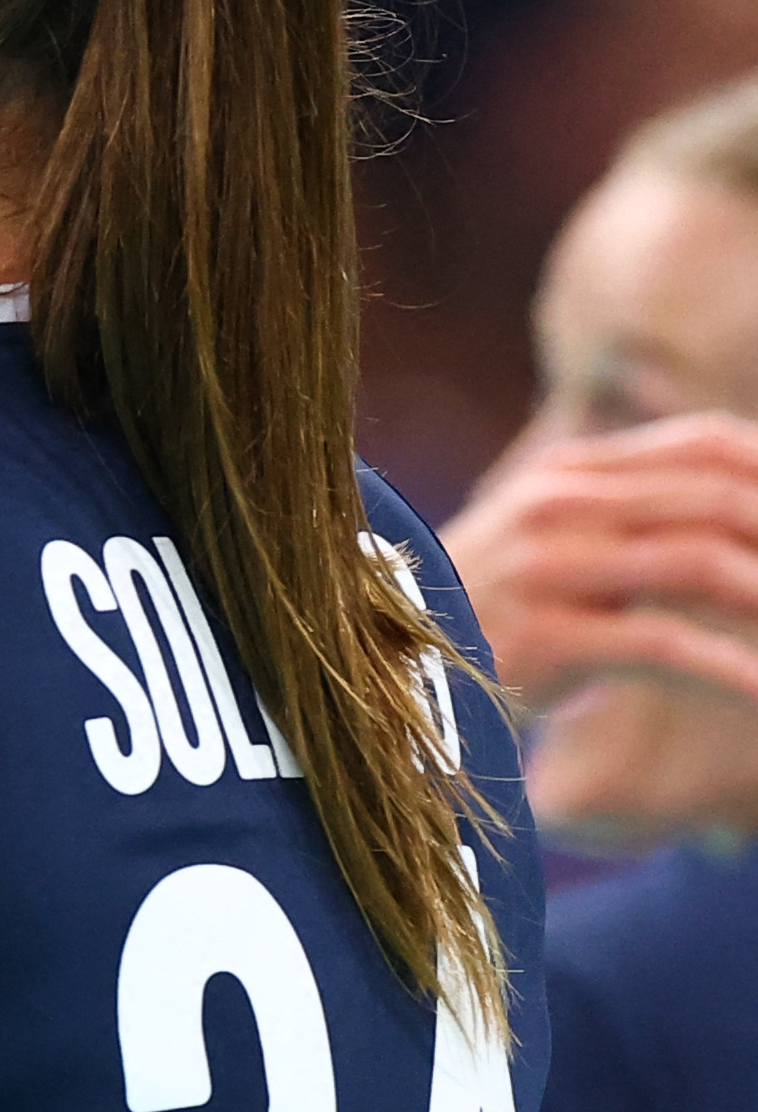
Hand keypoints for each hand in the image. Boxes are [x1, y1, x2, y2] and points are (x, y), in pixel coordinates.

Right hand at [446, 414, 757, 692]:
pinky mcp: (541, 636)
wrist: (388, 669)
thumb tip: (739, 510)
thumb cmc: (489, 611)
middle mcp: (556, 505)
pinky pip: (659, 643)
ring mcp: (544, 568)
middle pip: (714, 498)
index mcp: (566, 471)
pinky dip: (726, 669)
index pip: (701, 442)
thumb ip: (627, 514)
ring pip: (697, 561)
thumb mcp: (550, 541)